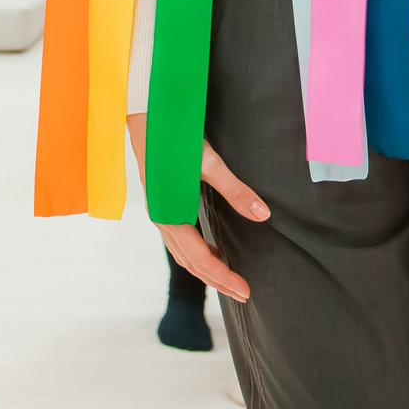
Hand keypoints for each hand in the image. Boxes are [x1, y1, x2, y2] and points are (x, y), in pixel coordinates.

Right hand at [126, 113, 268, 302]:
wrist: (145, 114)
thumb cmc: (174, 138)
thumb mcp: (208, 163)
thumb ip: (236, 191)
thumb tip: (263, 215)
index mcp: (170, 216)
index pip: (201, 259)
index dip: (223, 277)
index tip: (245, 291)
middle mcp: (161, 220)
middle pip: (190, 262)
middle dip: (216, 280)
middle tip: (242, 293)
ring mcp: (158, 212)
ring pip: (181, 253)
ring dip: (204, 268)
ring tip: (226, 276)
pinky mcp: (159, 202)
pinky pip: (177, 239)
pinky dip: (193, 252)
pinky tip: (207, 247)